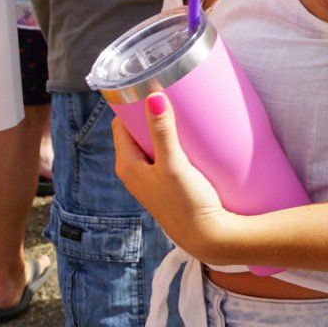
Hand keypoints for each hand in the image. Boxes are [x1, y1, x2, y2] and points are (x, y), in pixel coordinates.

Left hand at [113, 92, 234, 261]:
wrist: (207, 237)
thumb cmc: (186, 203)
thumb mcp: (174, 164)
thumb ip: (163, 131)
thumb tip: (153, 96)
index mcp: (126, 166)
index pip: (120, 126)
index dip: (130, 106)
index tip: (147, 88)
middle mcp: (134, 173)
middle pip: (135, 134)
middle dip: (148, 115)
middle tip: (169, 96)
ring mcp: (150, 181)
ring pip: (150, 146)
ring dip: (161, 130)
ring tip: (180, 114)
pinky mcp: (167, 187)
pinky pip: (163, 157)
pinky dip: (171, 144)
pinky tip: (188, 140)